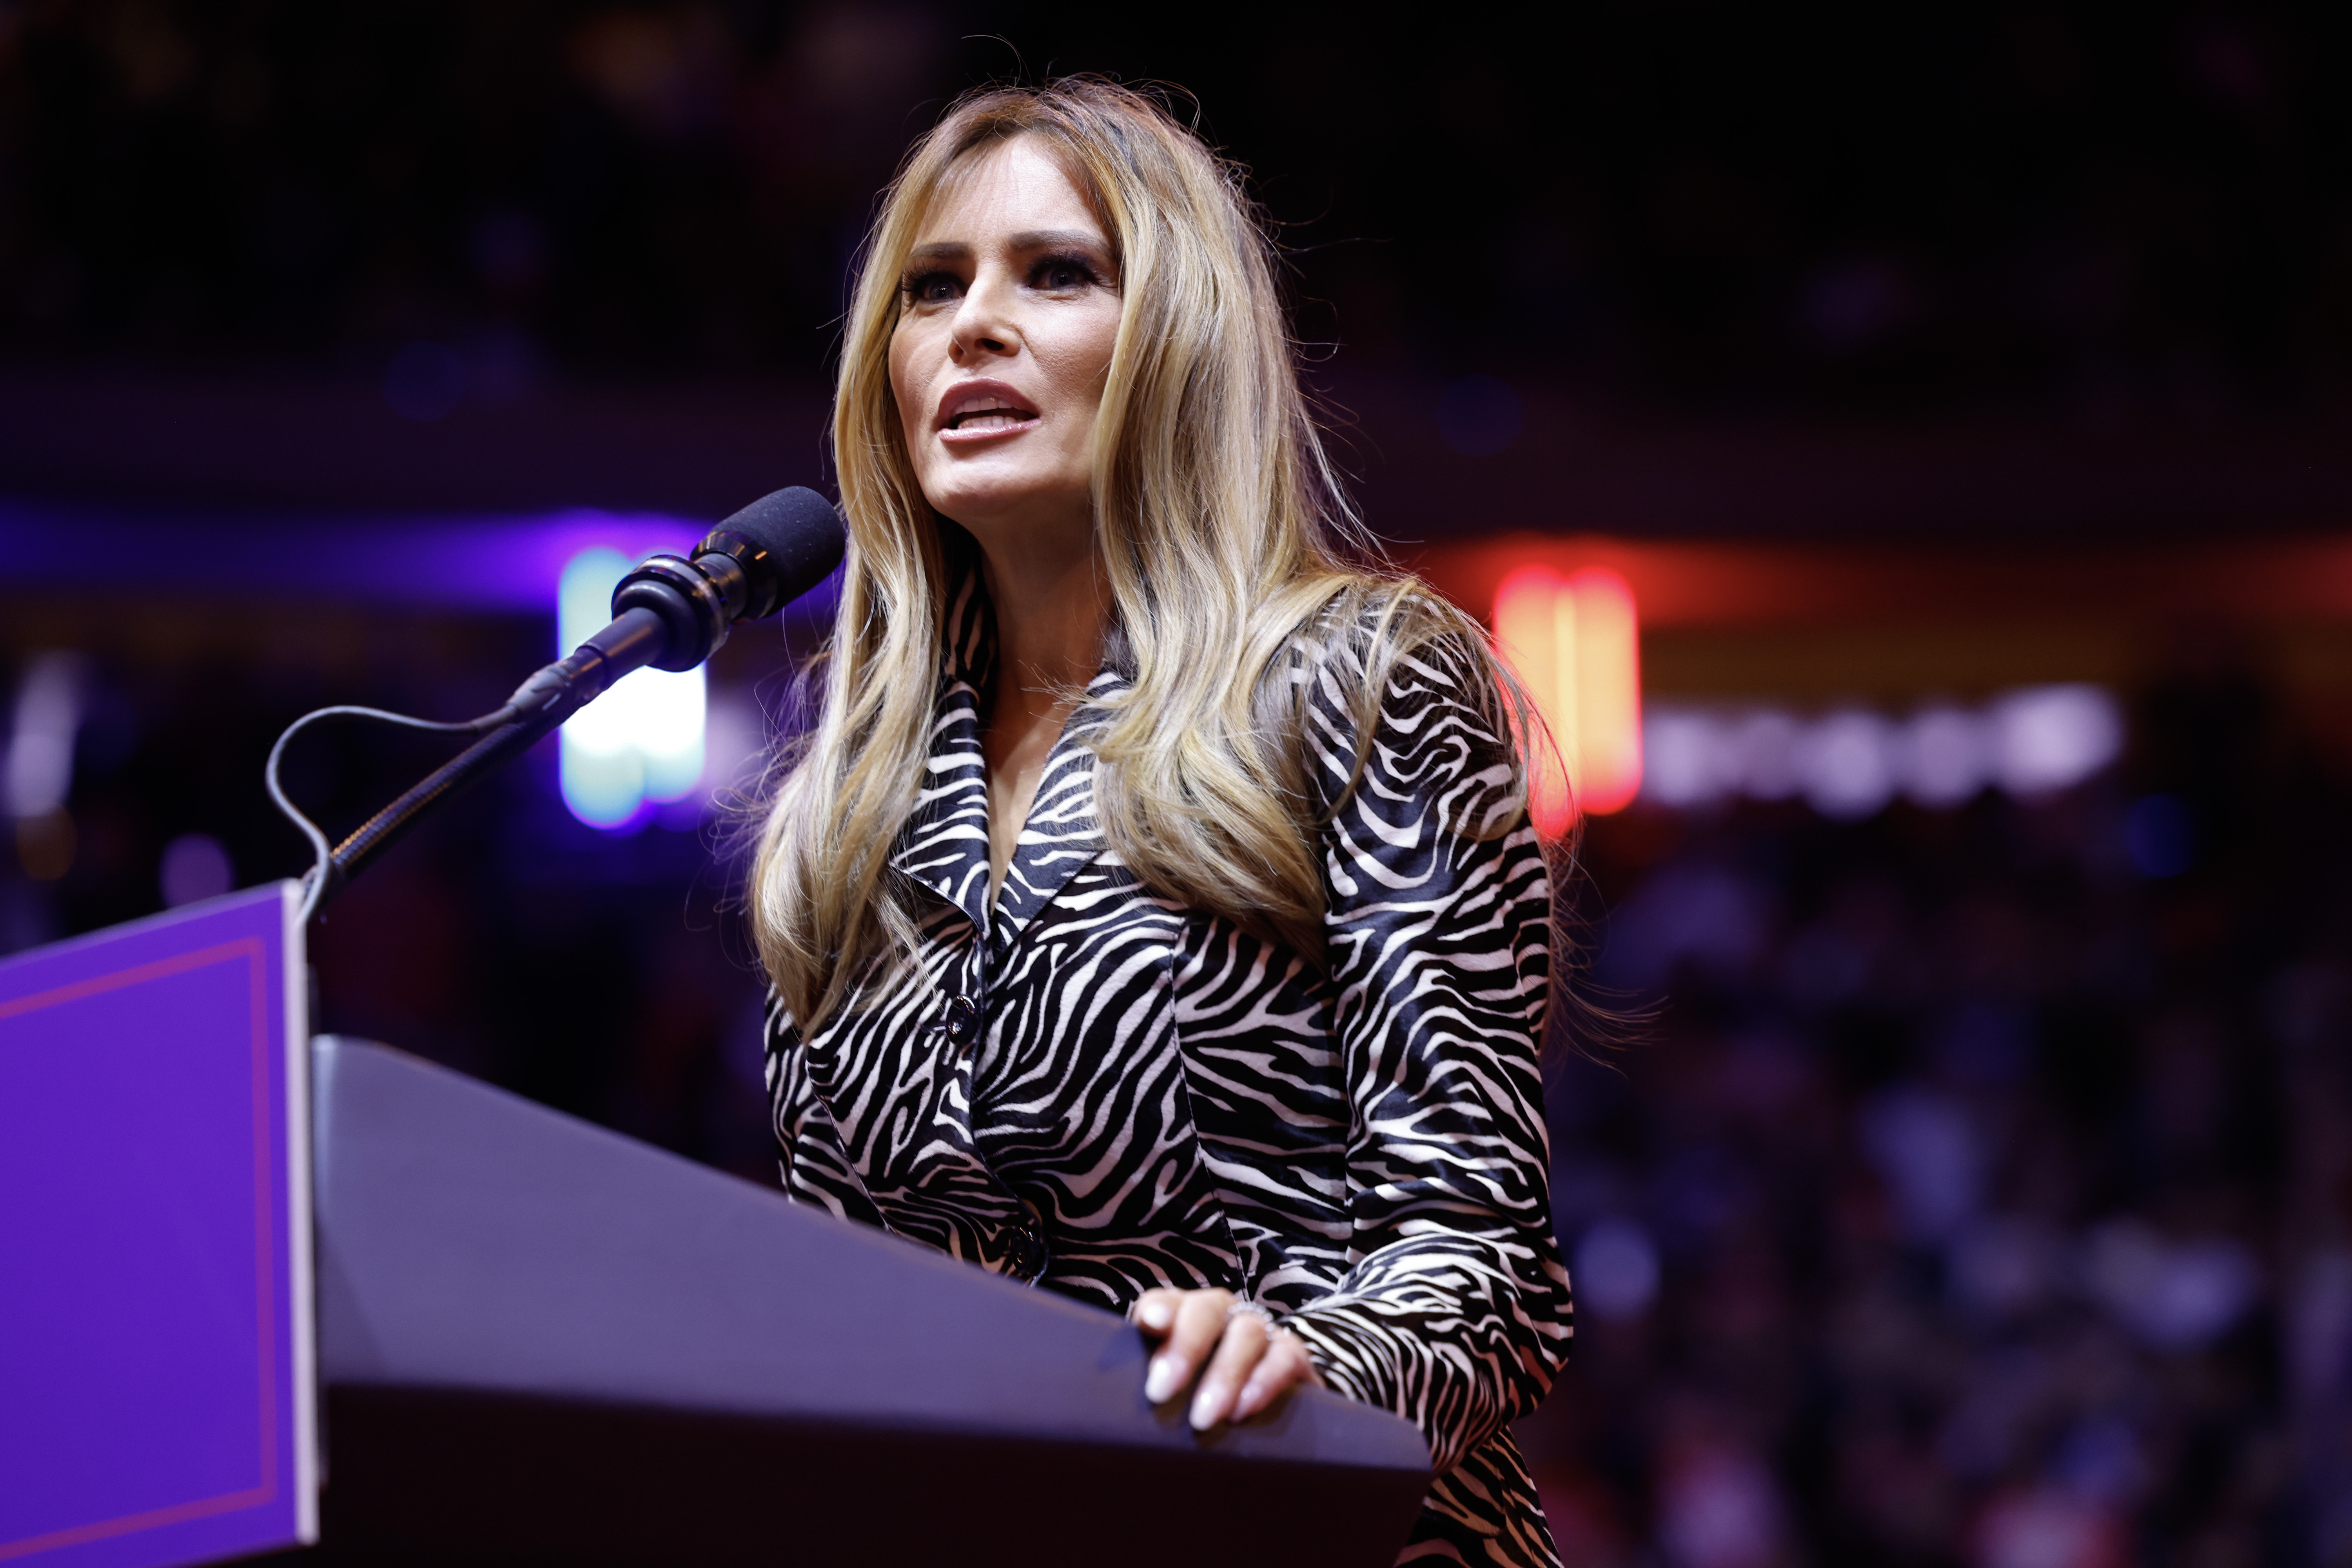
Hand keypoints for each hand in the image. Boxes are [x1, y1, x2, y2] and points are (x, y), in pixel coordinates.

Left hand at [1131, 1286, 1321, 1430]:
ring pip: (1246, 1333)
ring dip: (1223, 1375)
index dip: (1159, 1308)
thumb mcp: (1169, 1394)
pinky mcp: (1291, 1354)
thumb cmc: (1195, 1404)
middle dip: (1185, 1347)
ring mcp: (1259, 1330)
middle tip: (1161, 1391)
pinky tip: (1243, 1410)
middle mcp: (1220, 1314)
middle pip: (1205, 1312)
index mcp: (1181, 1317)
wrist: (1260, 1415)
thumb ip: (1150, 1388)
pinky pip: (1284, 1356)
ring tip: (1202, 1417)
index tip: (1150, 1323)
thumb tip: (1113, 1418)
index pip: (1165, 1301)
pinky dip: (1264, 1381)